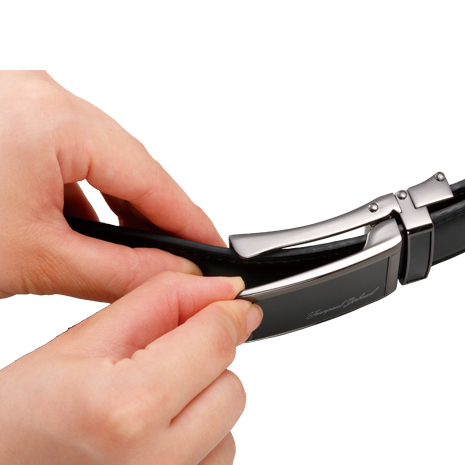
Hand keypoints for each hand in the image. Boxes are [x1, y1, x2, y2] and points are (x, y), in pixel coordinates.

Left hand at [0, 71, 224, 301]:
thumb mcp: (36, 258)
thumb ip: (117, 270)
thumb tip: (172, 271)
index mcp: (54, 120)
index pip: (149, 178)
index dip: (188, 220)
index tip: (212, 248)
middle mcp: (43, 100)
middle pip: (129, 165)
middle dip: (157, 215)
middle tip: (181, 256)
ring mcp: (28, 107)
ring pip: (102, 161)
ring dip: (122, 207)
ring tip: (138, 248)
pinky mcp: (15, 122)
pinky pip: (71, 155)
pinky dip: (89, 193)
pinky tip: (91, 227)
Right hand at [0, 272, 261, 463]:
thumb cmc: (22, 417)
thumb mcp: (83, 341)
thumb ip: (161, 302)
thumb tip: (222, 290)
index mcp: (130, 407)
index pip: (217, 341)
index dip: (226, 313)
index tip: (227, 304)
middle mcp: (158, 461)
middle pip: (232, 386)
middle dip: (204, 362)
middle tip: (154, 365)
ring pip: (228, 424)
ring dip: (200, 403)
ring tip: (144, 407)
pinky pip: (217, 457)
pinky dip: (197, 437)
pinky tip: (152, 435)